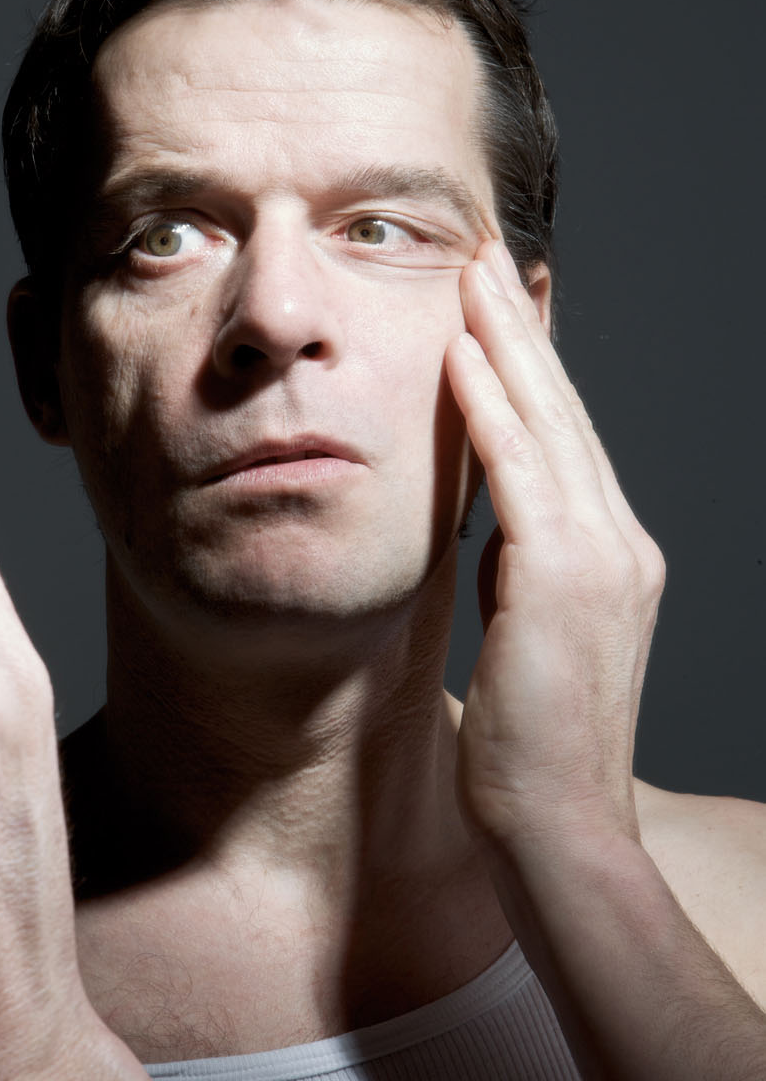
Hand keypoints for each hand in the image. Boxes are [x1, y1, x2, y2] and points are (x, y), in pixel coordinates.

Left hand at [444, 237, 664, 854]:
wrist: (558, 826)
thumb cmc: (530, 749)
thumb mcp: (525, 639)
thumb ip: (518, 575)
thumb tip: (492, 529)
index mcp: (612, 559)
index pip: (567, 440)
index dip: (533, 367)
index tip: (501, 306)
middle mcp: (620, 544)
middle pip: (565, 411)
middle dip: (521, 328)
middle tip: (487, 255)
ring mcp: (602, 558)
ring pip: (548, 422)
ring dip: (504, 341)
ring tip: (469, 273)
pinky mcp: (564, 579)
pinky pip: (521, 470)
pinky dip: (492, 406)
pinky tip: (460, 352)